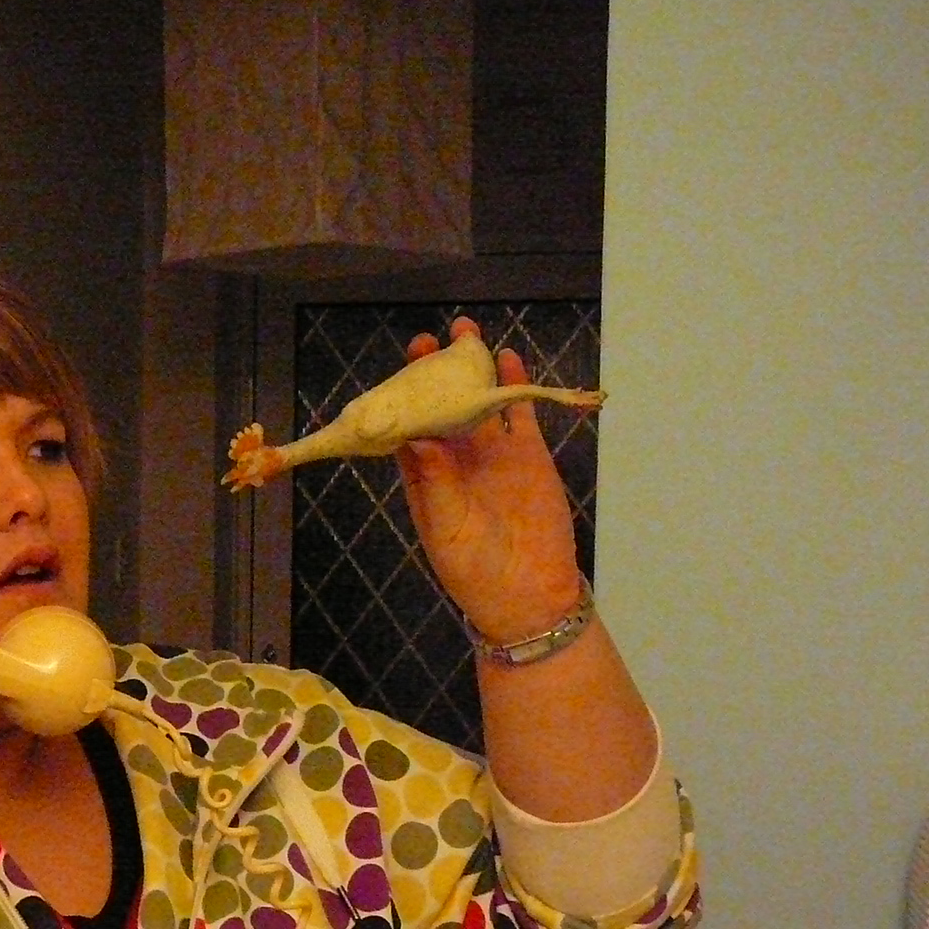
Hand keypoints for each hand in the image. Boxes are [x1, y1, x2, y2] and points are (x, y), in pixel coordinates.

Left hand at [395, 317, 587, 643]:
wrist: (530, 595)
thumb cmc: (475, 571)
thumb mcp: (448, 530)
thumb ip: (436, 485)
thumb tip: (419, 438)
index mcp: (426, 480)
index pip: (407, 430)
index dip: (402, 400)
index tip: (398, 370)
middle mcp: (455, 462)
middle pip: (441, 408)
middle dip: (434, 375)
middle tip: (428, 341)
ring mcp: (492, 455)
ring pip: (479, 403)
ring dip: (473, 371)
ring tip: (466, 332)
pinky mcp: (528, 455)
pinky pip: (519, 414)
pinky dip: (515, 386)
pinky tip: (508, 357)